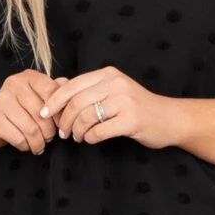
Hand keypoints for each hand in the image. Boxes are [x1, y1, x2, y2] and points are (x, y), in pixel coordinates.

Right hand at [0, 70, 69, 153]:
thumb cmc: (19, 108)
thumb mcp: (37, 96)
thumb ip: (53, 91)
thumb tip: (68, 85)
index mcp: (28, 76)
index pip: (50, 91)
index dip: (59, 111)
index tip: (60, 123)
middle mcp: (14, 84)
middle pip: (42, 113)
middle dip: (49, 131)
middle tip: (49, 138)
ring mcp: (1, 100)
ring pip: (31, 129)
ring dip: (39, 142)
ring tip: (39, 145)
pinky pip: (18, 138)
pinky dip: (26, 146)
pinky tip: (26, 145)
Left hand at [39, 65, 174, 149]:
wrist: (169, 118)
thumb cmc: (137, 106)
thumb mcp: (111, 91)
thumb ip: (85, 87)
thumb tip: (56, 84)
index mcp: (108, 74)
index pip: (72, 85)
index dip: (54, 101)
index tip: (44, 114)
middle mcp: (116, 84)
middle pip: (76, 102)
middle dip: (64, 120)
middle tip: (62, 132)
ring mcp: (125, 101)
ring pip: (85, 117)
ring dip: (76, 131)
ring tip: (77, 137)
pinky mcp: (131, 120)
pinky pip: (99, 131)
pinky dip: (90, 138)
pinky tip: (91, 139)